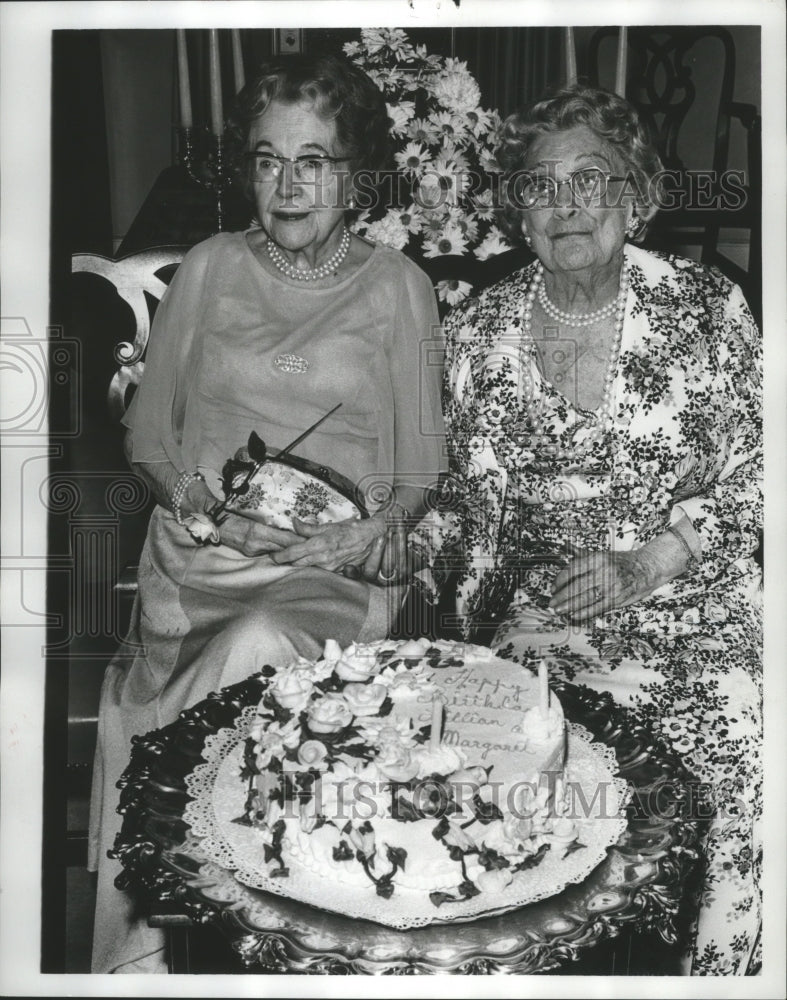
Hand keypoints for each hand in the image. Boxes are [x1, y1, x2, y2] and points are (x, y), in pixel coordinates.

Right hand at [212, 509, 301, 556]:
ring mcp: (252, 550)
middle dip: (297, 548)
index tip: (310, 541)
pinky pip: (267, 552)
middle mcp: (257, 542)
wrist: (216, 523)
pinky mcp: (249, 553)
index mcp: (259, 531)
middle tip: (312, 548)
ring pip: (276, 552)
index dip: (298, 541)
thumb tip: (290, 527)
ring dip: (288, 551)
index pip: (284, 539)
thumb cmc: (235, 515)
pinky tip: (285, 553)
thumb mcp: (254, 517)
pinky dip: (276, 552)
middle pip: (283, 548)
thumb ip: (271, 524)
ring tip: (302, 552)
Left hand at [269, 515, 386, 571]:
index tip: (272, 557)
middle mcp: (323, 558)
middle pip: (297, 563)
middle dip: (286, 561)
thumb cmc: (350, 529)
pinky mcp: (335, 571)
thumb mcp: (328, 526)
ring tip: (290, 560)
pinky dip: (311, 567)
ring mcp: (329, 566)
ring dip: (297, 564)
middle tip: (276, 558)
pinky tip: (308, 563)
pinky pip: (318, 570)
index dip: (280, 556)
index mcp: (319, 544)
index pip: (294, 553)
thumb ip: (308, 528)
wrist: (370, 538)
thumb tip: (294, 523)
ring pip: (306, 568)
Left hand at [549, 548, 663, 622]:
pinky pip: (597, 607)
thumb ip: (582, 554)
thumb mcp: (602, 554)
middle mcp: (603, 572)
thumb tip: (565, 547)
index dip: (559, 581)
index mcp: (597, 559)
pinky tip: (574, 615)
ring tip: (558, 610)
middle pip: (576, 586)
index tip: (553, 587)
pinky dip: (584, 612)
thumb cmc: (623, 561)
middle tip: (551, 603)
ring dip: (569, 606)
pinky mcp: (617, 599)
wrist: (647, 567)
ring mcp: (611, 587)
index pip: (572, 570)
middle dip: (561, 596)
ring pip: (585, 598)